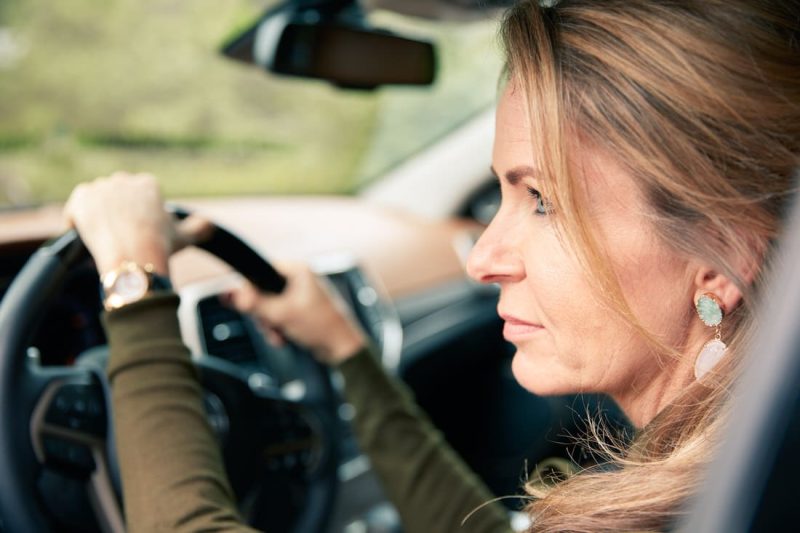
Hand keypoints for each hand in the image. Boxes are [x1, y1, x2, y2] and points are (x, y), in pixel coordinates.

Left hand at [63, 172, 210, 276]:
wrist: (133, 256)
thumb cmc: (160, 247)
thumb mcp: (183, 238)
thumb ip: (198, 229)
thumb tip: (209, 225)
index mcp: (148, 184)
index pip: (136, 196)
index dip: (136, 216)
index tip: (137, 233)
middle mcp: (124, 180)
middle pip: (115, 195)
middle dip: (116, 213)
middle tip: (119, 238)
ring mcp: (101, 187)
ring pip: (94, 201)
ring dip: (96, 216)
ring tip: (103, 239)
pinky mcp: (80, 198)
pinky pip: (75, 209)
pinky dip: (77, 222)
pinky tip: (85, 236)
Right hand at [226, 263, 366, 364]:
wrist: (342, 349)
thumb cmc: (320, 326)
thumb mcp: (282, 314)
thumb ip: (255, 304)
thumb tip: (229, 294)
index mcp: (297, 270)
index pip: (261, 270)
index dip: (250, 289)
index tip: (246, 305)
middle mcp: (298, 279)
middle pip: (262, 290)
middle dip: (263, 313)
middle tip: (269, 325)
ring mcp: (299, 295)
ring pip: (268, 306)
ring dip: (269, 324)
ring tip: (278, 335)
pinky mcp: (299, 310)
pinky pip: (278, 316)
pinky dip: (277, 328)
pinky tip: (283, 338)